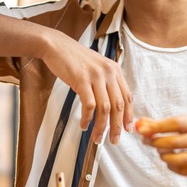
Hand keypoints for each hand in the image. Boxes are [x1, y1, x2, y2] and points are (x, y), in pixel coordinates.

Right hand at [40, 30, 132, 144]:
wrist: (57, 46)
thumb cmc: (75, 59)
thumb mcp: (97, 67)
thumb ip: (106, 81)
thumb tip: (112, 105)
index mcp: (114, 70)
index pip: (127, 96)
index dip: (129, 115)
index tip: (127, 129)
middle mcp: (108, 73)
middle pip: (118, 105)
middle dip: (117, 126)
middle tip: (114, 140)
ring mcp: (95, 76)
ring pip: (104, 108)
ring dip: (101, 126)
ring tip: (97, 138)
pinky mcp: (81, 80)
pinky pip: (89, 105)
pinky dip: (87, 119)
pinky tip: (84, 125)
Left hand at [136, 113, 186, 176]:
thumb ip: (168, 123)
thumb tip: (141, 122)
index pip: (177, 123)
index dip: (157, 127)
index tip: (142, 129)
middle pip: (176, 142)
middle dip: (157, 142)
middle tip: (146, 141)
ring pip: (179, 159)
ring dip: (164, 155)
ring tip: (161, 151)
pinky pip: (184, 171)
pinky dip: (172, 166)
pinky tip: (170, 161)